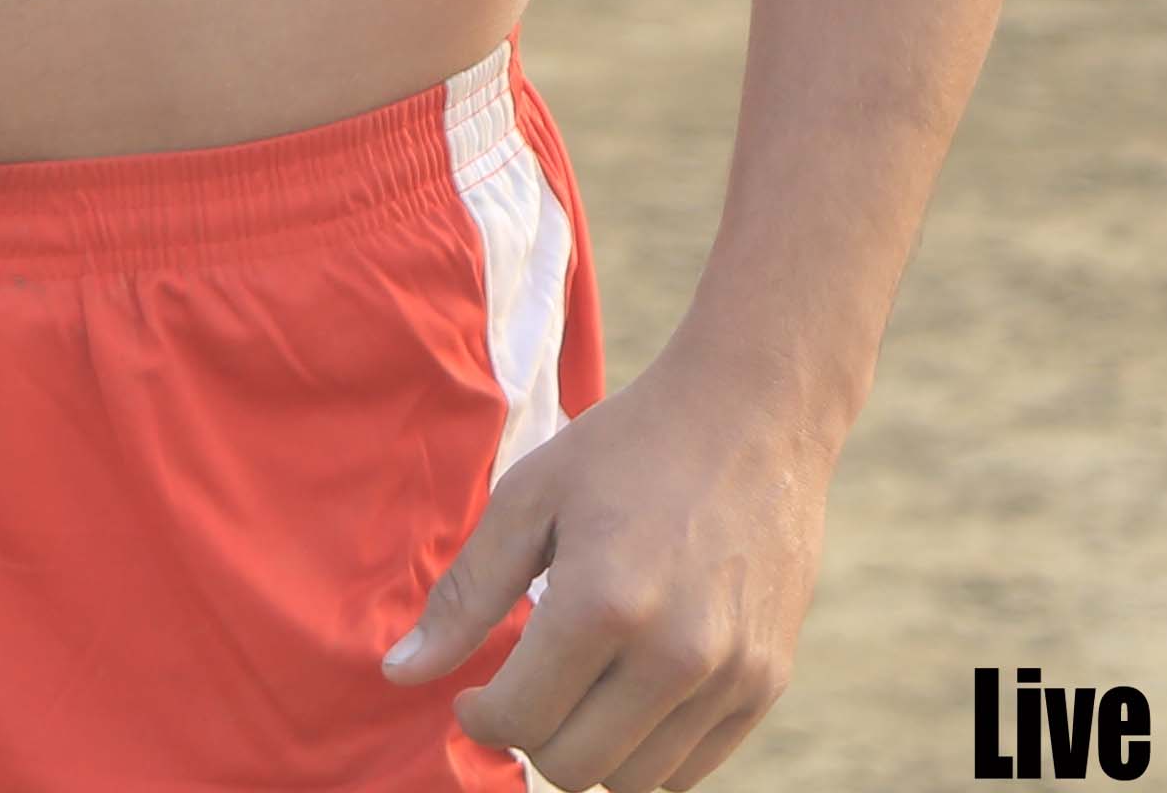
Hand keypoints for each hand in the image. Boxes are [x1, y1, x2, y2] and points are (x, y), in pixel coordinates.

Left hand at [386, 362, 831, 787]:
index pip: (521, 721)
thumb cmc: (628, 447)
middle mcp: (675, 652)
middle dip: (532, 737)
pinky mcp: (767, 680)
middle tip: (528, 690)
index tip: (476, 696)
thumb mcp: (529, 499)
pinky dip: (650, 752)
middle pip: (574, 765)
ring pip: (634, 782)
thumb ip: (466, 596)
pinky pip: (694, 768)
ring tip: (581, 690)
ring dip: (592, 751)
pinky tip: (632, 692)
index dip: (482, 717)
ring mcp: (731, 673)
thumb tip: (399, 673)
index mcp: (603, 603)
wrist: (753, 411)